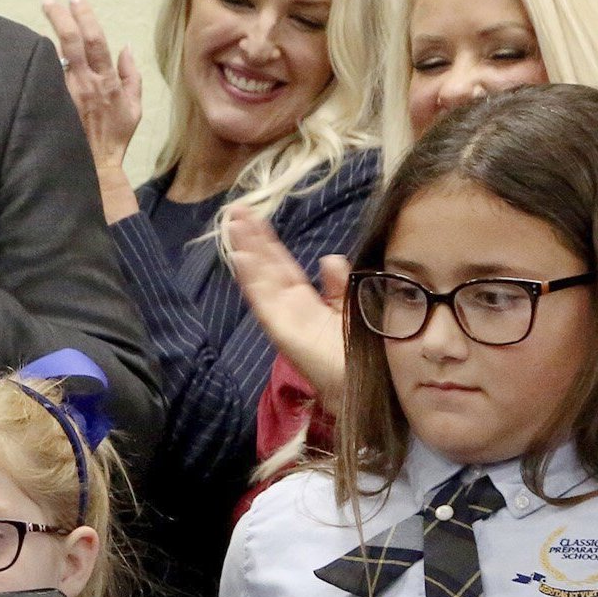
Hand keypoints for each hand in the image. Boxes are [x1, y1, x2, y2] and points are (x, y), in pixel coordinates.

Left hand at [42, 0, 142, 221]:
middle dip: (60, 17)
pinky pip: (46, 77)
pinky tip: (30, 51)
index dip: (84, 16)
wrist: (94, 167)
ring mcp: (67, 94)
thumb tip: (125, 48)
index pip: (94, 39)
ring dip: (47, 36)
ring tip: (40, 18)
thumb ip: (131, 75)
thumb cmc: (115, 137)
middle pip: (71, 42)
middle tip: (49, 1)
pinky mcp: (54, 104)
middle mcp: (85, 83)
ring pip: (54, 58)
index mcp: (106, 80)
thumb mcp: (134, 107)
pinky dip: (39, 62)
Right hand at [226, 207, 349, 400]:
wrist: (364, 386)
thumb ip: (338, 284)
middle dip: (250, 239)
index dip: (267, 242)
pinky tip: (240, 256)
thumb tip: (328, 258)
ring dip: (244, 251)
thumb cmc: (360, 353)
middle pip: (265, 267)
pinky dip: (250, 277)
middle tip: (235, 210)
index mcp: (305, 302)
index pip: (281, 265)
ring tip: (232, 224)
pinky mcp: (281, 330)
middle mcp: (289, 308)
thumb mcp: (351, 307)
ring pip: (258, 278)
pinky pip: (262, 299)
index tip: (254, 217)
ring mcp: (282, 319)